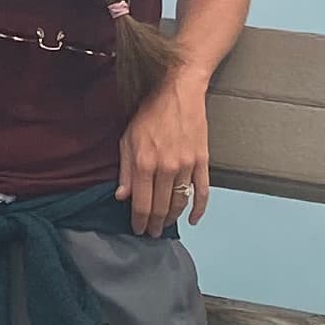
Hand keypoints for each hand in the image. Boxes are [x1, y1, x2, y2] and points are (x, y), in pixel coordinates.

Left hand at [116, 73, 210, 233]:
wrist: (179, 91)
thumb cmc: (150, 112)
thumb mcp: (128, 137)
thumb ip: (125, 169)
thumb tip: (122, 196)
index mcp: (144, 163)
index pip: (141, 203)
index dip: (138, 221)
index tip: (137, 229)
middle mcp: (166, 168)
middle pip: (160, 208)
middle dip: (154, 224)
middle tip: (150, 233)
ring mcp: (186, 166)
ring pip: (179, 203)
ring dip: (172, 218)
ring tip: (164, 225)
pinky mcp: (202, 161)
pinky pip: (203, 191)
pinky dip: (199, 209)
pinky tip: (193, 219)